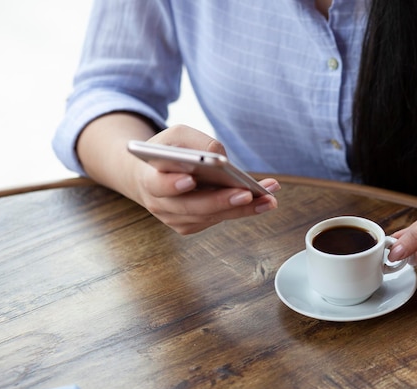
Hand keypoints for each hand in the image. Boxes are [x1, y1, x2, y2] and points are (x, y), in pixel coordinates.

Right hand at [132, 125, 279, 234]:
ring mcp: (175, 218)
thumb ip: (196, 142)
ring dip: (243, 208)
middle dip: (221, 200)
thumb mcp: (176, 135)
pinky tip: (263, 200)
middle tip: (247, 194)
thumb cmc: (167, 151)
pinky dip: (242, 210)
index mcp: (148, 178)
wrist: (151, 175)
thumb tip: (222, 159)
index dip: (172, 184)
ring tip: (268, 197)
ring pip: (210, 216)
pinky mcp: (190, 225)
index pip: (157, 184)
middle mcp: (159, 204)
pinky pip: (218, 219)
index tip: (190, 179)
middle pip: (192, 206)